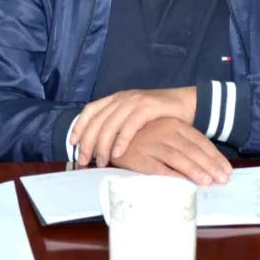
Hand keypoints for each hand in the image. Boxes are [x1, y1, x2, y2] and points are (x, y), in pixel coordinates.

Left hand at [71, 86, 196, 167]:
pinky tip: (117, 153)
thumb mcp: (135, 118)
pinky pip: (130, 125)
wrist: (187, 104)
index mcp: (116, 98)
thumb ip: (119, 126)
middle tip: (84, 160)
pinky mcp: (148, 107)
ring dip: (102, 145)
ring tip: (100, 162)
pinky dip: (121, 140)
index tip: (73, 143)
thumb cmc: (160, 116)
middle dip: (88, 142)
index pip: (90, 110)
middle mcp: (123, 98)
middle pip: (97, 120)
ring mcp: (135, 101)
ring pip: (110, 124)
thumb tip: (100, 146)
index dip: (79, 126)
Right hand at [111, 118, 231, 185]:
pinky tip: (184, 185)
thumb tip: (208, 165)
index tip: (226, 170)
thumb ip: (183, 144)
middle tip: (223, 180)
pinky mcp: (139, 157)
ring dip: (195, 171)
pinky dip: (172, 177)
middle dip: (210, 166)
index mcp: (174, 124)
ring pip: (178, 158)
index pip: (200, 140)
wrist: (112, 136)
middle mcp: (165, 131)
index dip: (214, 157)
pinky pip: (159, 168)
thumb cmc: (144, 136)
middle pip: (193, 150)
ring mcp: (152, 143)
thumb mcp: (166, 133)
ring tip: (208, 182)